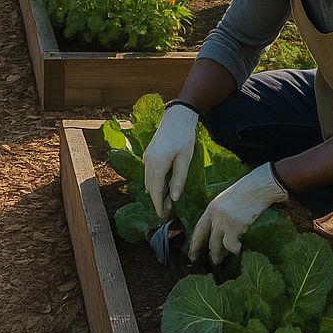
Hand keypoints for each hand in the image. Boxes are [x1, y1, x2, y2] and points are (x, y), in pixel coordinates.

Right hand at [143, 103, 198, 217]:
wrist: (177, 116)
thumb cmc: (184, 137)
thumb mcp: (185, 160)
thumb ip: (178, 179)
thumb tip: (173, 198)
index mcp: (157, 165)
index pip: (156, 191)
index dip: (159, 205)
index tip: (163, 216)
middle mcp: (148, 162)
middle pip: (150, 187)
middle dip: (157, 201)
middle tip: (167, 212)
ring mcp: (147, 157)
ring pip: (148, 180)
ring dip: (155, 191)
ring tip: (166, 201)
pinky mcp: (149, 153)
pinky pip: (148, 172)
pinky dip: (154, 182)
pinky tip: (162, 185)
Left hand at [189, 163, 288, 264]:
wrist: (257, 187)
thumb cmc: (247, 192)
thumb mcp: (228, 200)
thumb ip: (221, 213)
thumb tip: (220, 228)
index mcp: (211, 207)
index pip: (199, 227)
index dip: (194, 241)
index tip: (191, 251)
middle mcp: (214, 215)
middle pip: (204, 237)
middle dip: (199, 251)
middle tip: (198, 261)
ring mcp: (223, 221)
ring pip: (215, 244)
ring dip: (216, 255)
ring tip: (218, 262)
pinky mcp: (233, 226)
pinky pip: (230, 245)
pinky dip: (234, 249)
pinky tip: (238, 249)